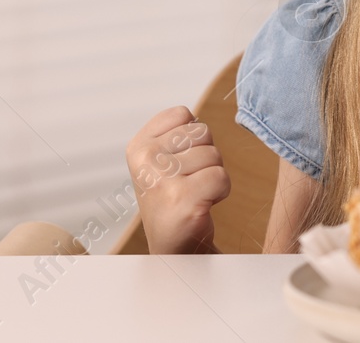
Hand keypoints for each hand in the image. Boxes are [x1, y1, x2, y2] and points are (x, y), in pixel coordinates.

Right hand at [125, 106, 230, 253]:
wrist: (174, 246)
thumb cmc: (173, 198)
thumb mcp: (160, 159)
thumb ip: (174, 132)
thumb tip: (196, 118)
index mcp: (138, 146)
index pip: (183, 114)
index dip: (191, 138)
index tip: (178, 163)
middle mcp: (144, 160)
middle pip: (202, 132)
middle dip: (205, 156)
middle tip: (189, 181)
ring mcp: (162, 179)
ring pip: (214, 154)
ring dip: (212, 175)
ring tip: (194, 193)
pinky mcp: (183, 199)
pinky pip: (221, 177)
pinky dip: (220, 191)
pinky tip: (202, 204)